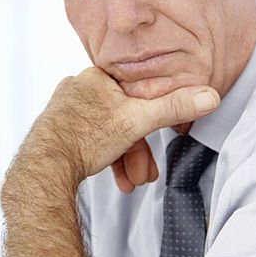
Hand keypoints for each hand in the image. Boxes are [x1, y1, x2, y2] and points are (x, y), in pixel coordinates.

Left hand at [3, 67, 218, 194]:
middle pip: (122, 116)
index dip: (152, 118)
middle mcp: (79, 86)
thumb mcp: (138, 122)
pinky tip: (111, 174)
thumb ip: (174, 108)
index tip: (159, 139)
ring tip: (130, 181)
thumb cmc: (86, 139)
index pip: (136, 91)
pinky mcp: (57, 127)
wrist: (44, 167)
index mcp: (98, 75)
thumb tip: (211, 96)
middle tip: (145, 174)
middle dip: (137, 149)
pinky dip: (104, 157)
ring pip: (106, 130)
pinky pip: (89, 138)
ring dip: (122, 158)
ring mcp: (65, 107)